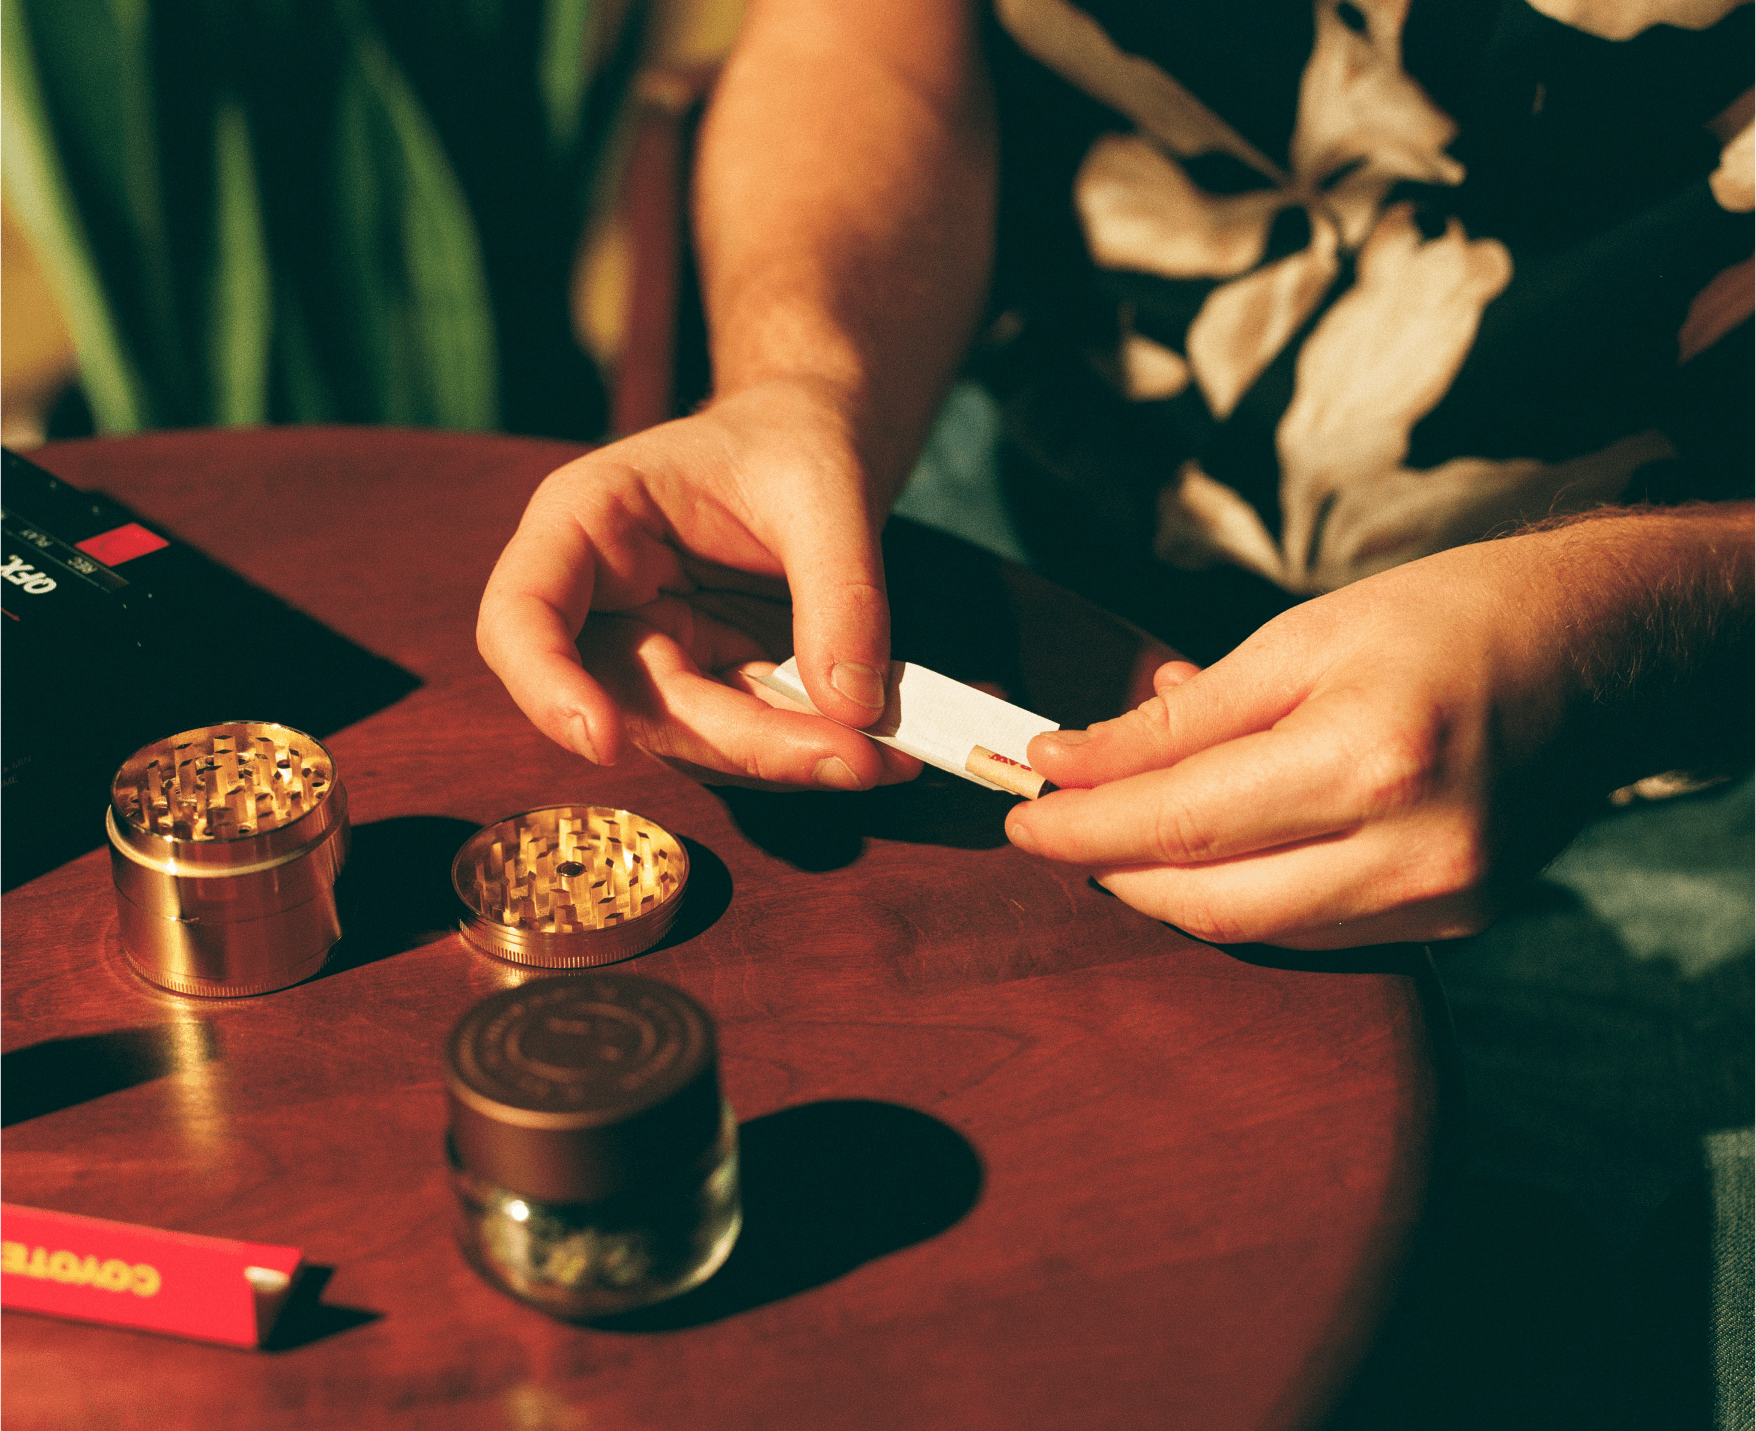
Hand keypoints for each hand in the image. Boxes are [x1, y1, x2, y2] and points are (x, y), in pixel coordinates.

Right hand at [478, 378, 921, 789]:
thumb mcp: (827, 488)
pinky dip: (811, 750)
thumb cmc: (793, 441)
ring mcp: (654, 652)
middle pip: (630, 703)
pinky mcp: (709, 686)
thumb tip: (851, 708)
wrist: (815, 444)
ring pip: (694, 737)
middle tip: (854, 757)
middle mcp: (602, 601)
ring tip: (887, 755)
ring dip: (787, 759)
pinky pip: (747, 737)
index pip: (521, 617)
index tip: (604, 740)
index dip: (547, 688)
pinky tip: (884, 750)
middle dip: (743, 741)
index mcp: (584, 521)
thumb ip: (841, 591)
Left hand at [1005, 510, 1754, 948]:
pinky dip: (1243, 900)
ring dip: (1168, 892)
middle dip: (1111, 870)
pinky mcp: (1456, 920)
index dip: (1084, 826)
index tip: (1021, 814)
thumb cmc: (1443, 619)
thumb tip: (1067, 762)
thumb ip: (1178, 717)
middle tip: (1055, 830)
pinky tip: (1208, 855)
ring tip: (1118, 838)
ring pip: (1255, 931)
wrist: (1598, 652)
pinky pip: (1313, 933)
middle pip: (1210, 901)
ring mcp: (1442, 897)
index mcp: (1370, 753)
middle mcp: (1413, 846)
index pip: (1182, 821)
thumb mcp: (1297, 638)